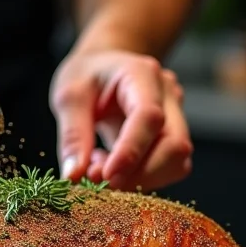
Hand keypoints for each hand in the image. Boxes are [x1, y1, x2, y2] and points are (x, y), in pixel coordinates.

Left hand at [50, 50, 192, 191]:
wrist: (103, 67)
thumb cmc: (87, 77)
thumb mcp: (69, 97)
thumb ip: (72, 136)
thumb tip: (74, 176)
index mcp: (142, 74)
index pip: (149, 117)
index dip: (131, 151)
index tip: (106, 176)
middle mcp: (168, 95)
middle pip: (174, 145)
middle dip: (137, 174)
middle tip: (94, 177)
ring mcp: (176, 117)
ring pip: (176, 163)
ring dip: (138, 179)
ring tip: (100, 167)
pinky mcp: (172, 139)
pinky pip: (167, 169)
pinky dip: (140, 178)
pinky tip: (113, 165)